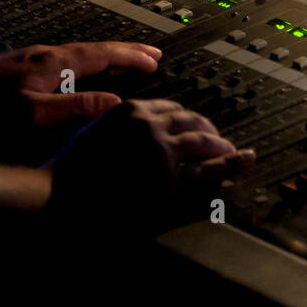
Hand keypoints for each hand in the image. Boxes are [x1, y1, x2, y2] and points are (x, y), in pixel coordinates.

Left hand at [0, 42, 161, 125]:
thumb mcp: (32, 117)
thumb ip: (77, 108)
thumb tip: (118, 103)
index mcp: (52, 64)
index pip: (103, 55)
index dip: (132, 58)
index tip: (156, 60)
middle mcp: (41, 58)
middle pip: (92, 51)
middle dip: (123, 54)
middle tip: (149, 56)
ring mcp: (25, 64)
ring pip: (75, 59)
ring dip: (102, 62)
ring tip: (120, 68)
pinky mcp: (11, 76)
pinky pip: (59, 68)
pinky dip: (80, 71)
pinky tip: (73, 84)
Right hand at [47, 99, 254, 211]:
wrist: (60, 198)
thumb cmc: (67, 172)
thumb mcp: (91, 134)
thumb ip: (115, 126)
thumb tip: (135, 131)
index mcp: (131, 110)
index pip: (170, 108)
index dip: (187, 120)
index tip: (194, 127)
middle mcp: (151, 124)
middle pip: (192, 122)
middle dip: (209, 131)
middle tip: (219, 141)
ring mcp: (163, 151)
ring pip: (206, 142)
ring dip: (222, 146)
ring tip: (233, 153)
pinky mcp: (172, 179)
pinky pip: (210, 169)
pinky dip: (233, 163)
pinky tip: (246, 160)